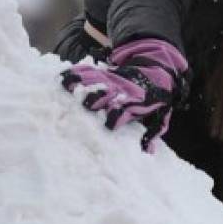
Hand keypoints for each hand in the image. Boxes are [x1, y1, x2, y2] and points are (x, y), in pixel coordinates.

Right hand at [61, 38, 188, 152]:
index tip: (108, 124)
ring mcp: (111, 80)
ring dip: (81, 85)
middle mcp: (120, 91)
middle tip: (86, 104)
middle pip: (104, 95)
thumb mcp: (160, 115)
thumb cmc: (156, 98)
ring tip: (68, 88)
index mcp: (134, 104)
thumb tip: (147, 152)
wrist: (157, 71)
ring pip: (94, 81)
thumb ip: (152, 133)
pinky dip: (75, 74)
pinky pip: (87, 71)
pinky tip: (62, 78)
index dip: (115, 117)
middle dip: (96, 99)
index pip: (122, 111)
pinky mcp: (104, 73)